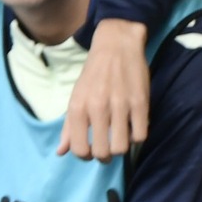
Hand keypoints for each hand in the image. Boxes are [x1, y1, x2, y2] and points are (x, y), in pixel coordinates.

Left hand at [59, 18, 148, 158]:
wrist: (116, 45)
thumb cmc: (93, 74)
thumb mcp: (76, 97)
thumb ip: (68, 126)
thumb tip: (60, 152)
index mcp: (78, 107)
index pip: (79, 149)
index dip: (86, 156)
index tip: (91, 151)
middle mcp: (97, 107)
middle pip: (102, 153)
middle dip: (105, 157)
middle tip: (108, 148)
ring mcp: (120, 105)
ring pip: (121, 147)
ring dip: (121, 148)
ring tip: (120, 138)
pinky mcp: (140, 102)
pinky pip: (140, 135)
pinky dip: (136, 137)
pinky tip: (132, 128)